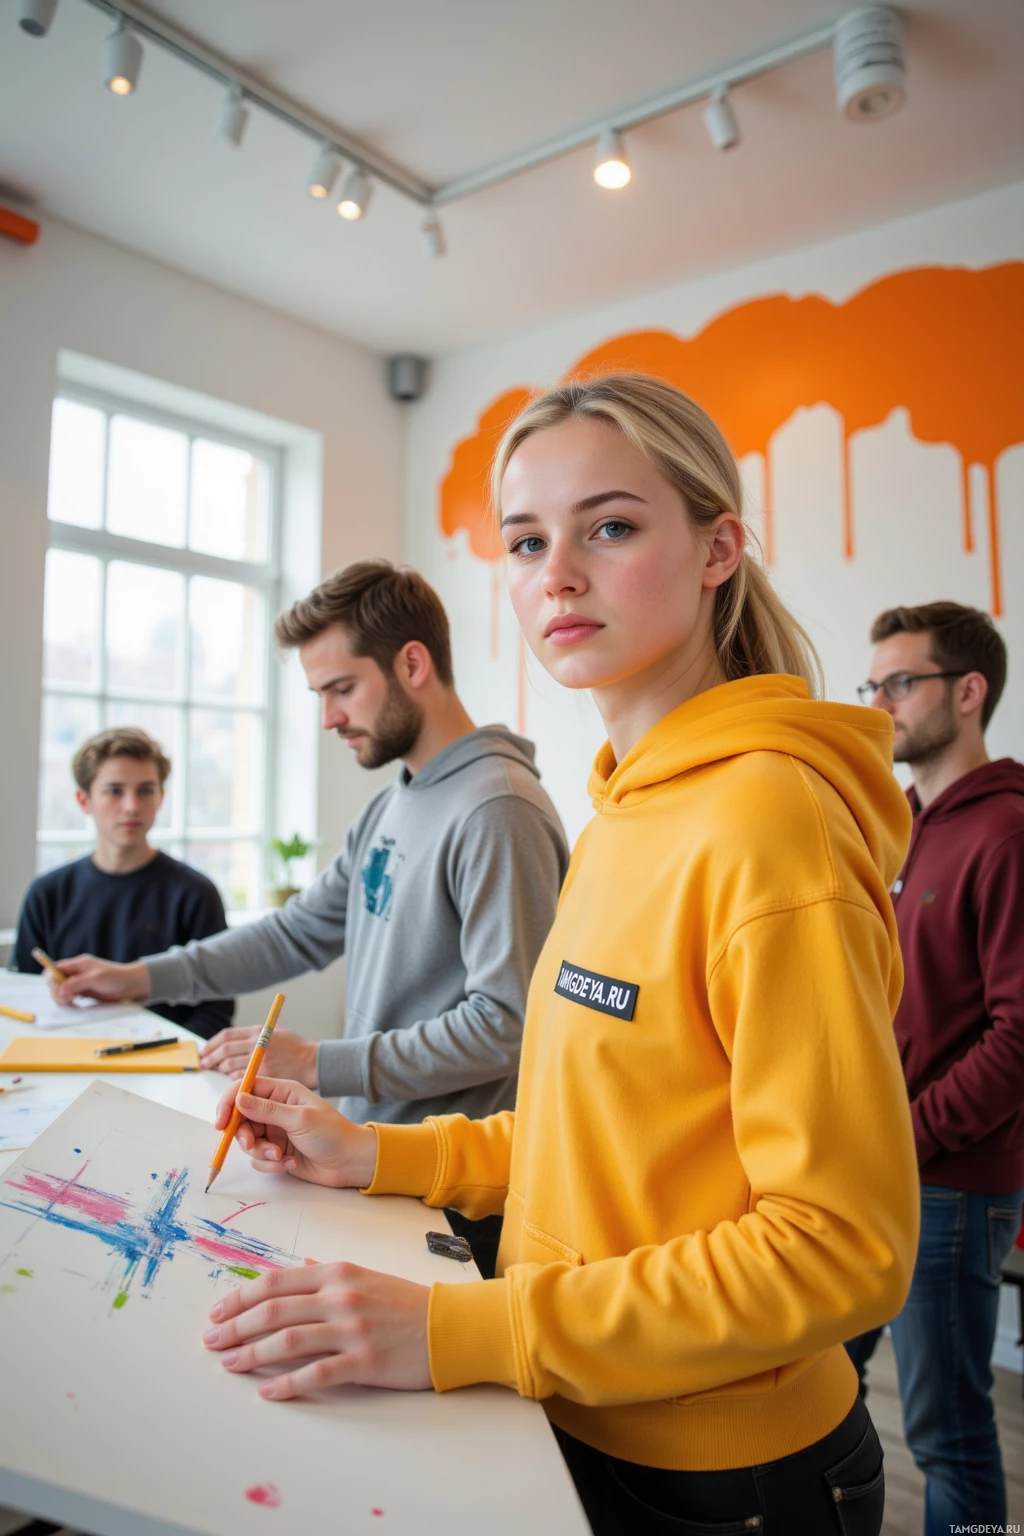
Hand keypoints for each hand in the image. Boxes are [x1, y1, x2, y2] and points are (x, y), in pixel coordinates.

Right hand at [51, 955, 150, 1005]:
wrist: (129, 985)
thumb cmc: (115, 978)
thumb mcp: (95, 979)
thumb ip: (76, 983)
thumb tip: (60, 990)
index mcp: (77, 964)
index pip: (55, 969)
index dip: (52, 980)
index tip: (59, 990)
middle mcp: (75, 973)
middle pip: (54, 982)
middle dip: (57, 992)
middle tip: (69, 1000)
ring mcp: (78, 983)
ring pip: (60, 991)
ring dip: (61, 999)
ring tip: (72, 1003)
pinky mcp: (82, 992)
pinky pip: (67, 997)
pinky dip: (67, 1002)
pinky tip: (75, 1005)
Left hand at [201, 1025, 317, 1087]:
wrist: (312, 1062)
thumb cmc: (294, 1048)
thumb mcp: (274, 1032)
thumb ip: (254, 1036)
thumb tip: (229, 1042)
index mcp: (259, 1032)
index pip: (227, 1036)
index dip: (211, 1044)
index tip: (204, 1051)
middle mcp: (258, 1045)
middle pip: (225, 1051)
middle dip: (210, 1059)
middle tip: (204, 1063)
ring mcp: (261, 1062)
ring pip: (230, 1067)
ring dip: (221, 1070)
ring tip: (219, 1070)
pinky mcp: (265, 1077)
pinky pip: (242, 1079)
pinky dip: (234, 1079)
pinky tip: (235, 1079)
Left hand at [203, 1261, 431, 1395]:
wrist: (449, 1325)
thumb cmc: (406, 1304)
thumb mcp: (365, 1277)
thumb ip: (327, 1275)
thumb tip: (296, 1270)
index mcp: (338, 1273)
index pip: (276, 1282)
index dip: (241, 1297)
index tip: (218, 1312)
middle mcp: (340, 1296)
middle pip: (274, 1310)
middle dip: (235, 1326)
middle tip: (211, 1340)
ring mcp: (351, 1329)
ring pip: (288, 1340)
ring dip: (252, 1353)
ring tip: (230, 1364)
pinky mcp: (364, 1362)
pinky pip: (315, 1373)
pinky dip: (286, 1383)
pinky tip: (267, 1391)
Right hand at [215, 1076, 377, 1188]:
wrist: (350, 1163)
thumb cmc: (332, 1134)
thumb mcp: (300, 1119)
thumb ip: (267, 1110)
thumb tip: (238, 1098)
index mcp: (282, 1092)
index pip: (245, 1089)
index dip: (229, 1103)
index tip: (221, 1123)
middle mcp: (276, 1109)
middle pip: (241, 1117)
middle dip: (243, 1134)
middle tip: (250, 1144)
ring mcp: (275, 1131)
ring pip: (247, 1141)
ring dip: (260, 1152)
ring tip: (280, 1156)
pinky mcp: (276, 1151)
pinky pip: (258, 1158)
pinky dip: (270, 1163)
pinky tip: (290, 1162)